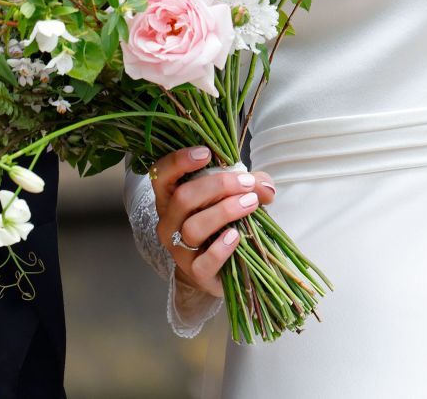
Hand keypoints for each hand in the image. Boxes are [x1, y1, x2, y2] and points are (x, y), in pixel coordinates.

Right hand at [149, 146, 275, 299]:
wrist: (218, 267)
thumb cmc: (221, 223)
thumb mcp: (233, 195)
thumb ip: (250, 184)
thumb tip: (265, 187)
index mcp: (170, 197)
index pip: (161, 174)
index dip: (179, 161)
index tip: (206, 153)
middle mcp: (168, 222)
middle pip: (183, 198)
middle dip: (217, 186)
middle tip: (246, 183)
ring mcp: (178, 249)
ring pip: (193, 227)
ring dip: (224, 212)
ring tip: (250, 204)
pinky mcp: (195, 272)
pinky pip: (204, 261)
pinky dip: (221, 247)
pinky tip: (236, 236)